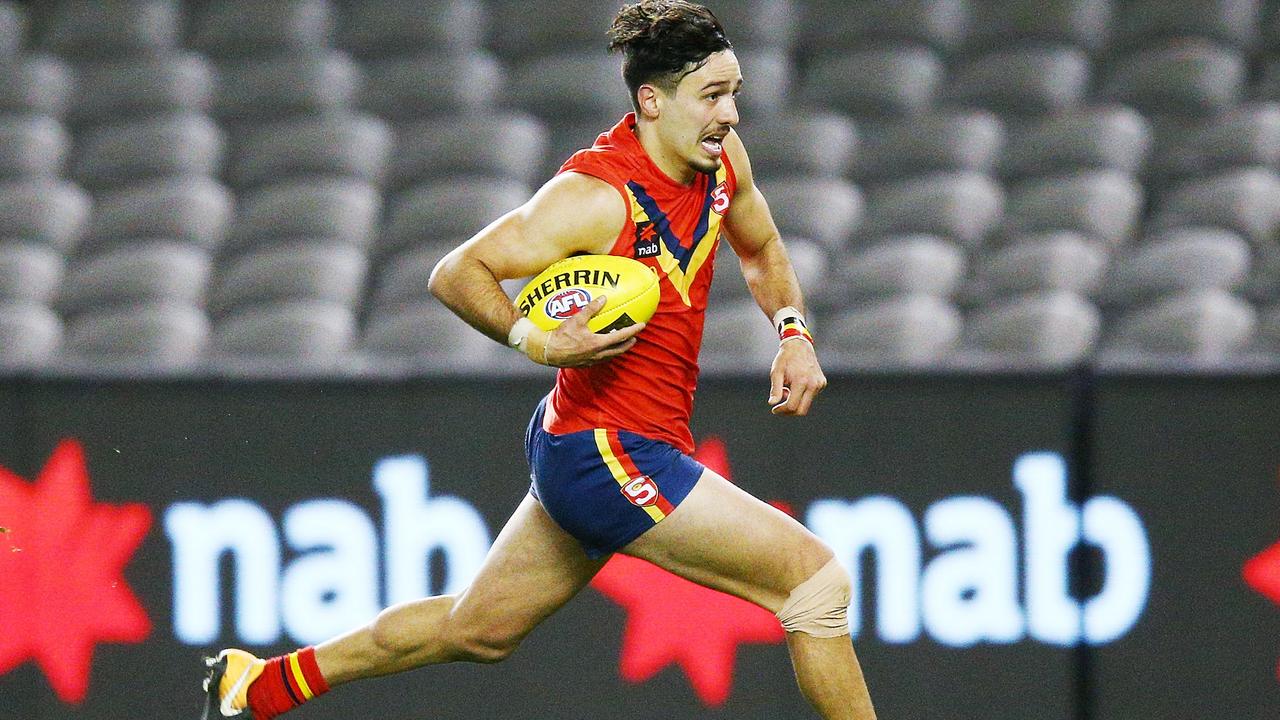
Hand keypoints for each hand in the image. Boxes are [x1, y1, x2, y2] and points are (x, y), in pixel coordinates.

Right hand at [531, 295, 645, 366]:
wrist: (547, 351)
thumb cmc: (560, 335)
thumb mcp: (576, 319)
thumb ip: (590, 309)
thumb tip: (603, 298)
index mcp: (597, 343)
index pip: (620, 336)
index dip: (633, 330)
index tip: (642, 325)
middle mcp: (597, 354)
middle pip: (619, 350)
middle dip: (628, 343)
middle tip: (635, 337)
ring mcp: (591, 360)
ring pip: (610, 356)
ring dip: (618, 349)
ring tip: (621, 343)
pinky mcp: (584, 363)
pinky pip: (600, 359)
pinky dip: (606, 353)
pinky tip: (602, 348)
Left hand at [767, 339, 826, 415]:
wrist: (799, 345)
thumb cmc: (785, 359)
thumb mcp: (776, 372)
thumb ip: (775, 389)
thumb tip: (772, 403)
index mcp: (801, 381)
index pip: (792, 406)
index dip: (782, 410)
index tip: (774, 409)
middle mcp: (813, 384)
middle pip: (801, 410)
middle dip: (789, 411)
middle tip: (779, 407)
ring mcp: (819, 384)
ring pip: (806, 404)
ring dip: (795, 401)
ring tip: (787, 388)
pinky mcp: (822, 383)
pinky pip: (811, 396)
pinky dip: (802, 395)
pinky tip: (796, 384)